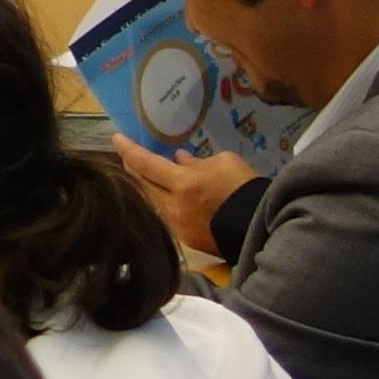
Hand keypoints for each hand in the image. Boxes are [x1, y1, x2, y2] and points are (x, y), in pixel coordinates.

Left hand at [121, 142, 256, 257]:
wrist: (261, 228)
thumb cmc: (245, 188)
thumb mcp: (224, 162)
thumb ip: (196, 161)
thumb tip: (178, 160)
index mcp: (184, 184)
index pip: (145, 164)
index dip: (128, 150)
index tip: (117, 138)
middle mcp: (173, 206)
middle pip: (141, 184)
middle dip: (132, 167)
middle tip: (129, 154)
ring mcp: (177, 225)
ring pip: (151, 201)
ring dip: (147, 186)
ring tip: (147, 173)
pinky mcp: (185, 239)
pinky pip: (166, 215)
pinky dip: (163, 201)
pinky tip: (167, 194)